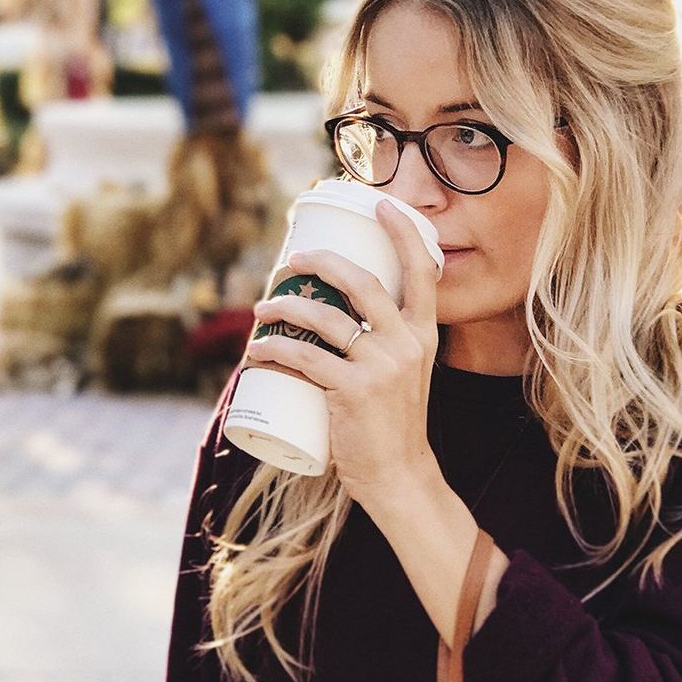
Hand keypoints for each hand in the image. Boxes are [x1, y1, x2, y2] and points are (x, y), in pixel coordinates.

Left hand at [243, 200, 441, 501]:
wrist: (400, 476)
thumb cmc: (393, 425)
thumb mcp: (405, 375)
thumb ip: (384, 344)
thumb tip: (335, 317)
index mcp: (425, 335)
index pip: (422, 272)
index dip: (402, 233)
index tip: (380, 205)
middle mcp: (407, 344)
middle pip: (363, 282)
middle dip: (324, 261)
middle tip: (294, 258)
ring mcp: (381, 367)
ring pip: (325, 318)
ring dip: (286, 306)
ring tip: (262, 307)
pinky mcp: (353, 391)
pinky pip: (303, 357)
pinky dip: (274, 349)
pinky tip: (256, 350)